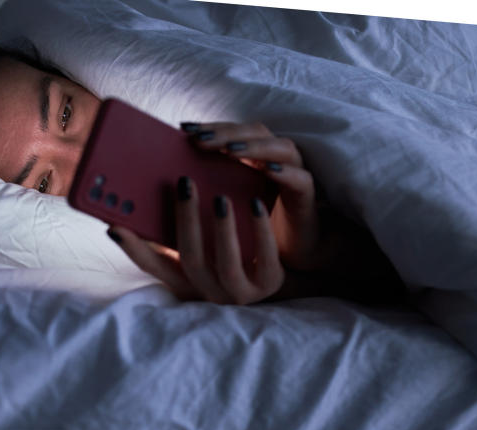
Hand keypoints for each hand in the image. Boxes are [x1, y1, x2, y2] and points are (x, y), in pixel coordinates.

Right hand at [107, 176, 284, 304]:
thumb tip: (144, 200)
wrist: (279, 282)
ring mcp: (242, 293)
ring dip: (222, 228)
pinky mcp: (271, 284)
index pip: (154, 267)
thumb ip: (175, 234)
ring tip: (220, 197)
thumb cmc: (234, 258)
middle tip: (185, 183)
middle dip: (186, 221)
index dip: (134, 248)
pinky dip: (260, 229)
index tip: (114, 225)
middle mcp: (211, 292)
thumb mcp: (202, 252)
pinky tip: (256, 203)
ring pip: (227, 263)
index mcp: (188, 282)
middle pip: (192, 258)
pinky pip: (266, 258)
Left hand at [181, 121, 333, 271]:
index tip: (184, 130)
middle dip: (226, 133)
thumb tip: (169, 186)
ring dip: (255, 146)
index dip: (210, 127)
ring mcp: (294, 173)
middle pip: (254, 132)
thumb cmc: (252, 230)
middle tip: (200, 138)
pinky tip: (268, 170)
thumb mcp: (223, 208)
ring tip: (230, 149)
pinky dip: (285, 172)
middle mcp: (274, 157)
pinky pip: (300, 178)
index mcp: (252, 156)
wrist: (290, 255)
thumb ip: (202, 191)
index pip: (232, 131)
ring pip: (280, 148)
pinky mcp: (307, 195)